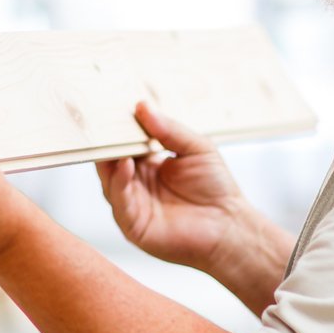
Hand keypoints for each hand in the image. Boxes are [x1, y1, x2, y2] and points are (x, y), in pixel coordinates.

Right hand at [97, 103, 259, 272]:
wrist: (230, 227)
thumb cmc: (217, 189)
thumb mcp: (196, 148)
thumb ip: (169, 129)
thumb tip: (142, 106)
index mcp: (148, 167)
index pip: (126, 145)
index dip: (120, 129)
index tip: (113, 109)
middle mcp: (136, 186)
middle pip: (111, 162)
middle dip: (108, 143)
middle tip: (103, 122)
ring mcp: (133, 206)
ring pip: (110, 181)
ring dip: (110, 160)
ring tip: (116, 141)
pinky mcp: (133, 226)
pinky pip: (120, 202)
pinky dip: (119, 182)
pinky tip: (126, 165)